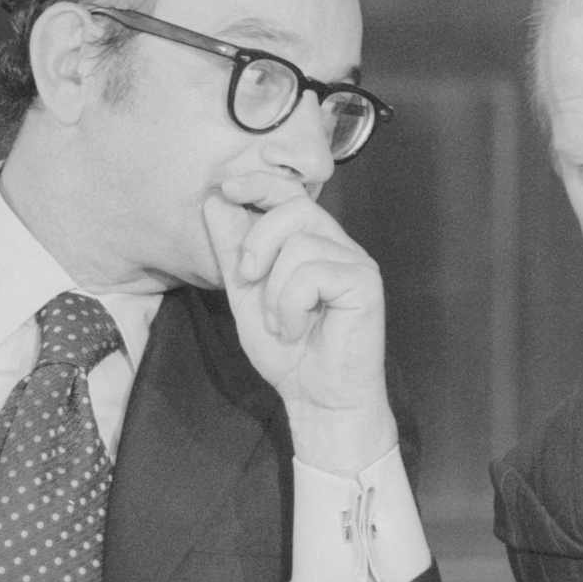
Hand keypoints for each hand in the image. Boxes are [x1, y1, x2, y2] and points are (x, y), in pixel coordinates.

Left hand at [202, 175, 397, 474]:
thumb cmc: (289, 352)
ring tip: (281, 322)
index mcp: (313, 243)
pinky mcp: (365, 283)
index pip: (290, 195)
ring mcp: (356, 262)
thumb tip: (216, 201)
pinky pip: (313, 273)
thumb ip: (234, 251)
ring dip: (274, 291)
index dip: (260, 183)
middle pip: (295, 209)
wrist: (317, 398)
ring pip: (300, 244)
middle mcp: (339, 246)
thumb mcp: (247, 296)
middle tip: (247, 280)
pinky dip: (291, 305)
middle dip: (257, 241)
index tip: (228, 188)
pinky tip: (296, 329)